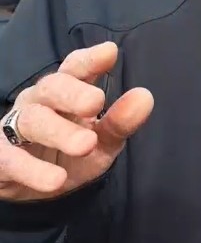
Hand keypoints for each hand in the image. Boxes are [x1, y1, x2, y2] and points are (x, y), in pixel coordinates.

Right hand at [0, 42, 153, 200]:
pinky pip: (10, 158)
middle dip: (73, 92)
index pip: (75, 68)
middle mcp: (39, 102)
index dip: (90, 59)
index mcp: (65, 92)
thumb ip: (120, 121)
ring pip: (32, 120)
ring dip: (59, 131)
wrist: (32, 189)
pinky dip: (32, 169)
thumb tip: (145, 97)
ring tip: (86, 144)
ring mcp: (14, 127)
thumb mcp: (101, 141)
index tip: (109, 52)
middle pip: (51, 87)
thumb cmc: (70, 152)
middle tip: (96, 102)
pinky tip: (56, 180)